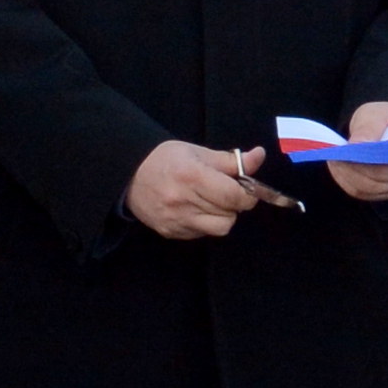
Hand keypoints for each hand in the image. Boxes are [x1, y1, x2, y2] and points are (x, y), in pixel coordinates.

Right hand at [128, 141, 288, 241]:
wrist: (129, 175)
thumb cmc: (166, 160)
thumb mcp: (198, 152)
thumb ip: (231, 160)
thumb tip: (259, 156)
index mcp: (191, 176)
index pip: (234, 196)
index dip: (247, 194)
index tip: (245, 188)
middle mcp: (183, 201)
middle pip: (230, 214)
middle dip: (234, 204)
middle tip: (226, 192)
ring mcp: (176, 220)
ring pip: (220, 228)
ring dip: (223, 216)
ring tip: (212, 203)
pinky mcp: (171, 232)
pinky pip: (203, 234)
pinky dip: (206, 223)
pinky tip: (196, 210)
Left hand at [327, 100, 387, 204]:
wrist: (381, 128)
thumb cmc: (381, 119)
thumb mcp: (375, 114)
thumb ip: (369, 127)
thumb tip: (358, 144)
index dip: (374, 160)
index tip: (350, 150)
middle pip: (382, 179)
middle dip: (355, 168)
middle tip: (336, 156)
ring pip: (370, 189)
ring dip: (348, 175)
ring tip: (334, 160)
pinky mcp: (384, 192)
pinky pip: (363, 193)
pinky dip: (347, 181)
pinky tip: (338, 168)